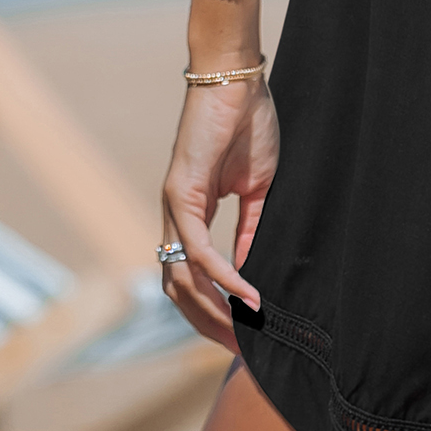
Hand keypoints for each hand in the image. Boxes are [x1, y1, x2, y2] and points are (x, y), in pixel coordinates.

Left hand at [160, 77, 279, 348]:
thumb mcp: (257, 188)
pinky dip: (223, 275)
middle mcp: (175, 218)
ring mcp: (173, 207)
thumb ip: (251, 228)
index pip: (193, 277)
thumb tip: (251, 273)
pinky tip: (246, 292)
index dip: (214, 309)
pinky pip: (199, 249)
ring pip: (181, 278)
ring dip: (211, 311)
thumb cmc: (248, 124)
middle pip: (179, 290)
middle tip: (239, 350)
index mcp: (192, 216)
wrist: (237, 80)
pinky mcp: (180, 194)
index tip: (242, 334)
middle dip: (208, 324)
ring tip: (241, 333)